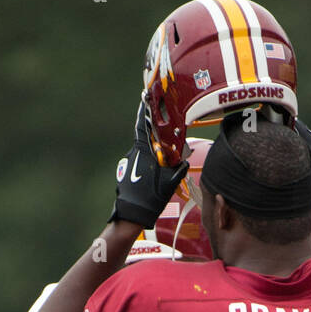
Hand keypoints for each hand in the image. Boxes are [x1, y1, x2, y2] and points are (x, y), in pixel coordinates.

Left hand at [110, 102, 188, 229]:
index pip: (143, 124)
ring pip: (143, 151)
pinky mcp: (126, 173)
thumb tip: (184, 159)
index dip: (145, 110)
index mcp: (142, 152)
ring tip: (162, 155)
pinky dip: (148, 162)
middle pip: (145, 137)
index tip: (145, 95)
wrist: (131, 216)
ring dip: (152, 150)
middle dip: (154, 131)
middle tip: (163, 126)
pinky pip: (140, 162)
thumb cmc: (150, 199)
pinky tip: (154, 171)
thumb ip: (177, 169)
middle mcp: (133, 154)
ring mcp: (128, 163)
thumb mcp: (169, 183)